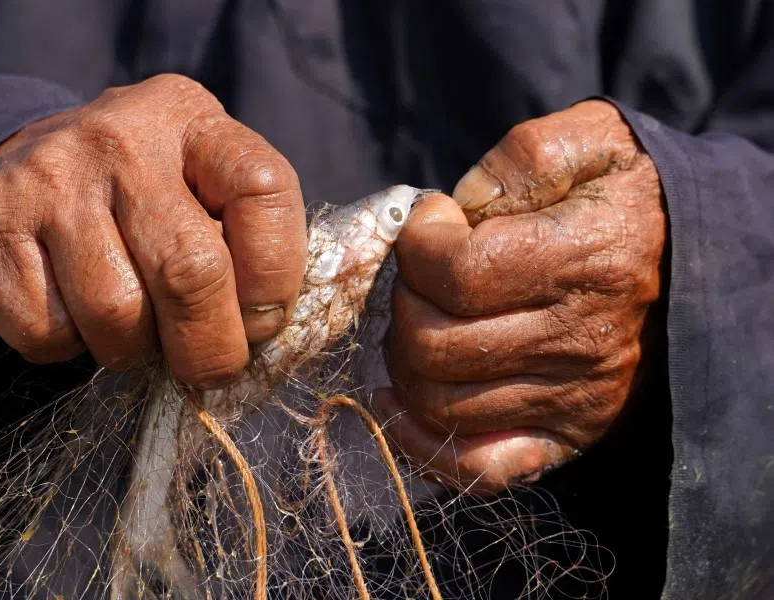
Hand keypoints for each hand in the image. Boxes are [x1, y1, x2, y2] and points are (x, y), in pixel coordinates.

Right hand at [0, 74, 306, 386]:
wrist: (4, 173)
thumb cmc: (129, 201)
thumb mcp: (194, 188)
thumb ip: (242, 240)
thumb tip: (267, 330)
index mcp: (190, 119)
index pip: (264, 192)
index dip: (275, 276)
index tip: (261, 319)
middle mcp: (120, 138)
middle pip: (192, 271)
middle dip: (211, 348)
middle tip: (208, 367)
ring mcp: (48, 178)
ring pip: (118, 315)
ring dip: (134, 350)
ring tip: (129, 327)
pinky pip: (49, 333)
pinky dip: (68, 347)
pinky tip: (68, 311)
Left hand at [374, 100, 666, 491]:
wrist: (691, 260)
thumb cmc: (626, 198)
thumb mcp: (591, 143)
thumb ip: (523, 160)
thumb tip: (461, 205)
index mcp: (582, 261)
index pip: (457, 274)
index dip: (418, 244)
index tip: (433, 222)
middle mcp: (577, 340)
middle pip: (434, 345)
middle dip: (403, 301)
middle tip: (422, 277)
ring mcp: (571, 397)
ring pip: (439, 403)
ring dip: (403, 360)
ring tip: (420, 322)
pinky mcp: (565, 434)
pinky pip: (478, 468)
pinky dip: (423, 444)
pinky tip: (398, 403)